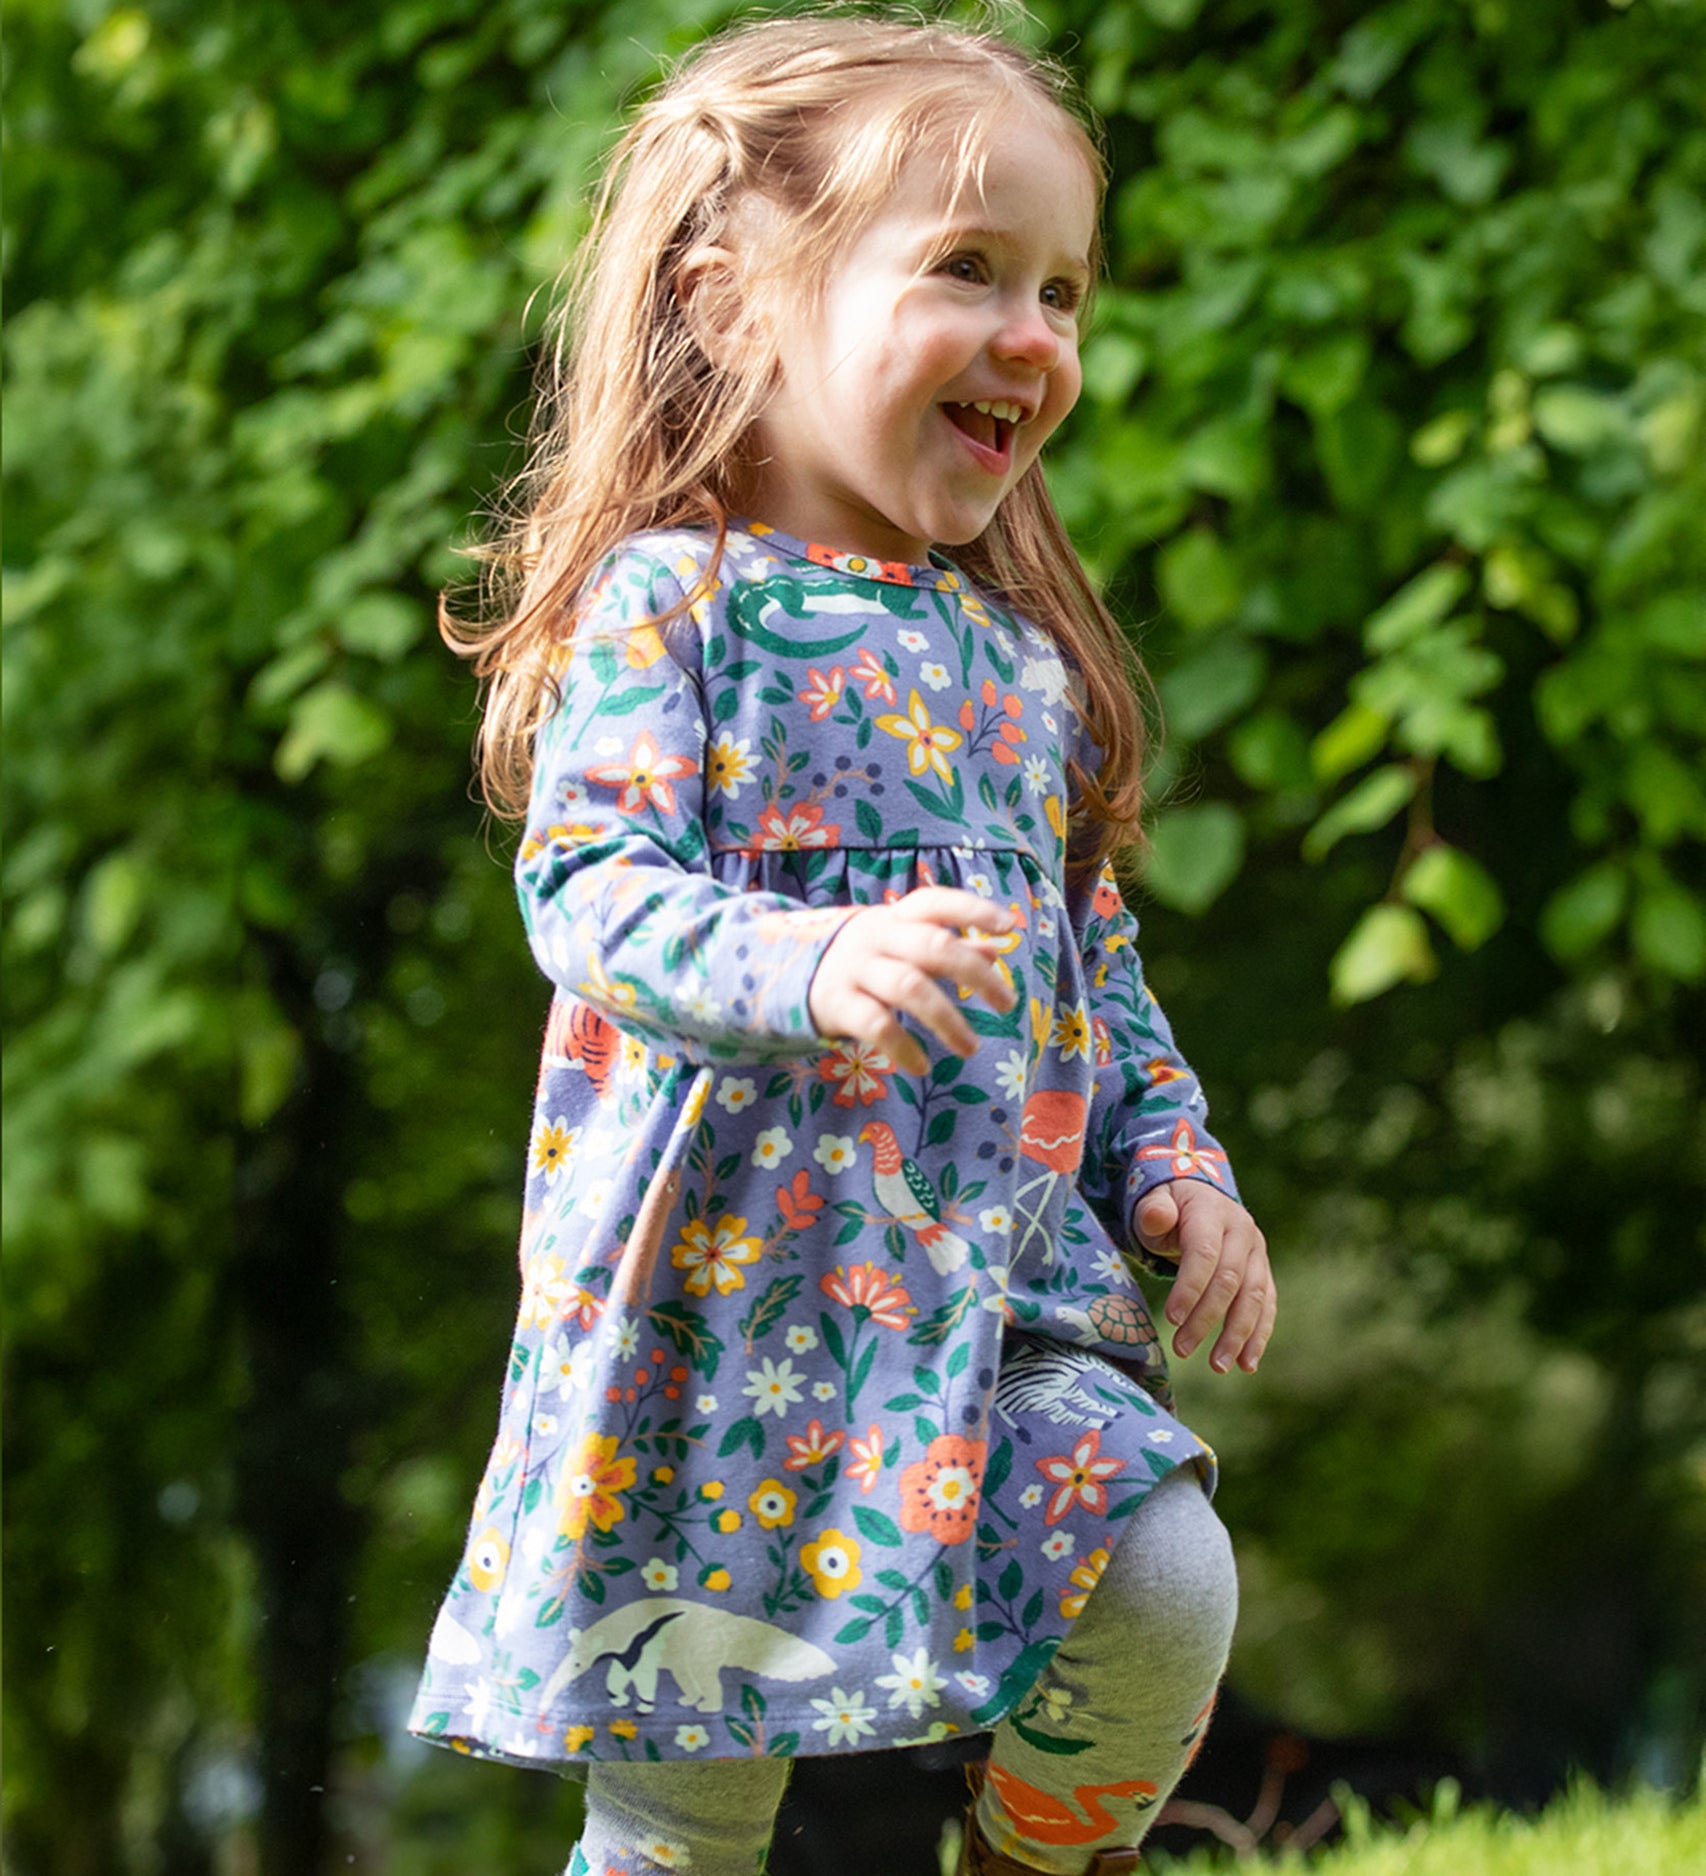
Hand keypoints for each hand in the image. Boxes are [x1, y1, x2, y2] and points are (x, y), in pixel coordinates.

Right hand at [808, 887, 1017, 1075]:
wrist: (783, 972)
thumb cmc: (861, 958)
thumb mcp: (899, 944)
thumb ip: (946, 945)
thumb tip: (996, 950)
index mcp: (895, 917)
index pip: (935, 902)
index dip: (972, 910)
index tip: (1008, 925)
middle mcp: (876, 937)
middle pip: (933, 946)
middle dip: (975, 974)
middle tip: (1007, 1003)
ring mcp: (855, 968)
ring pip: (909, 988)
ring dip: (947, 1020)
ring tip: (970, 1048)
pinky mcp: (836, 1003)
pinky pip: (877, 1026)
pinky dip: (904, 1048)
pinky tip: (921, 1067)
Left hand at [1134, 1180, 1274, 1373]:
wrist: (1200, 1200)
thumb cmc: (1170, 1208)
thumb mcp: (1153, 1203)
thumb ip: (1152, 1211)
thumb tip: (1157, 1217)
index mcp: (1213, 1212)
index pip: (1204, 1253)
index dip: (1189, 1287)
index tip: (1171, 1318)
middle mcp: (1243, 1231)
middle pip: (1229, 1280)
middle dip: (1206, 1318)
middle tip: (1181, 1348)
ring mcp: (1258, 1254)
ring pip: (1254, 1298)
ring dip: (1237, 1335)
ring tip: (1218, 1366)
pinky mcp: (1264, 1273)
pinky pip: (1266, 1307)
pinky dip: (1258, 1337)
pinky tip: (1247, 1364)